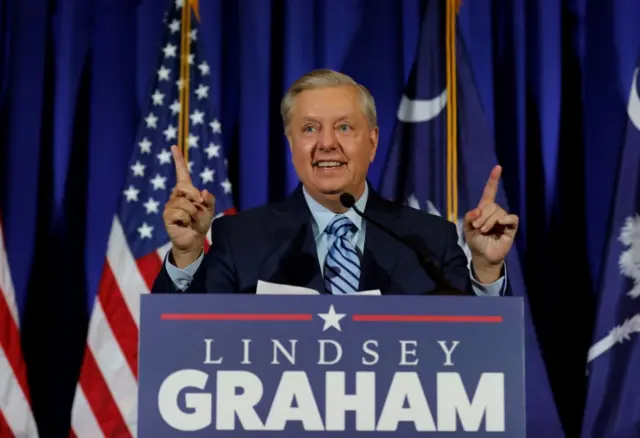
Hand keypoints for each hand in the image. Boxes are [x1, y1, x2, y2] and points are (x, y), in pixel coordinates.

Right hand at [163, 145, 214, 265]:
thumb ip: (210, 200)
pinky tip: (185, 224)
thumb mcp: (210, 210)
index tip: (174, 147)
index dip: (178, 160)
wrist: (194, 240)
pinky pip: (179, 213)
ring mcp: (170, 205)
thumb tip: (203, 191)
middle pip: (185, 188)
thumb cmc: (200, 223)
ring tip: (192, 220)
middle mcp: (176, 196)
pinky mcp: (167, 216)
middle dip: (196, 198)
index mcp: (186, 191)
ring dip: (194, 213)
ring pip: (184, 203)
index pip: (181, 173)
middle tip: (199, 208)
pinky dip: (187, 219)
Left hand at [463, 165, 517, 274]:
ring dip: (489, 222)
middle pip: (491, 205)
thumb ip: (469, 218)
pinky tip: (500, 224)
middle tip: (477, 228)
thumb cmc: (475, 241)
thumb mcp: (467, 229)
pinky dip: (505, 220)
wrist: (483, 256)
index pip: (490, 192)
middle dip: (482, 216)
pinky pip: (511, 218)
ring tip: (484, 231)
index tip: (498, 167)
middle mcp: (495, 211)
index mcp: (484, 209)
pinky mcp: (511, 227)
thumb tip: (478, 210)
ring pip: (499, 212)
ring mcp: (504, 219)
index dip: (493, 180)